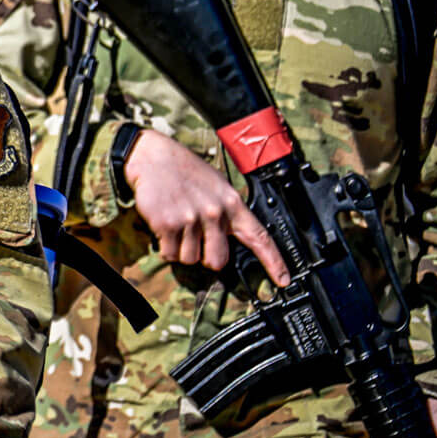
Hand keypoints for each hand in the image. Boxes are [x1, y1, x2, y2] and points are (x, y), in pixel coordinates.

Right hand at [126, 129, 289, 286]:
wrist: (153, 156)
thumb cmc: (185, 171)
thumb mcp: (217, 185)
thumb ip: (227, 211)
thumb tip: (232, 236)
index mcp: (231, 203)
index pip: (259, 237)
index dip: (274, 261)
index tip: (283, 280)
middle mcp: (214, 213)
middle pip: (218, 261)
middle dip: (207, 258)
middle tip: (197, 242)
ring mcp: (190, 219)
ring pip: (190, 259)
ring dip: (181, 249)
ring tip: (177, 225)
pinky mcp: (167, 224)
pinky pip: (169, 254)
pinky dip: (165, 247)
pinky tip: (164, 227)